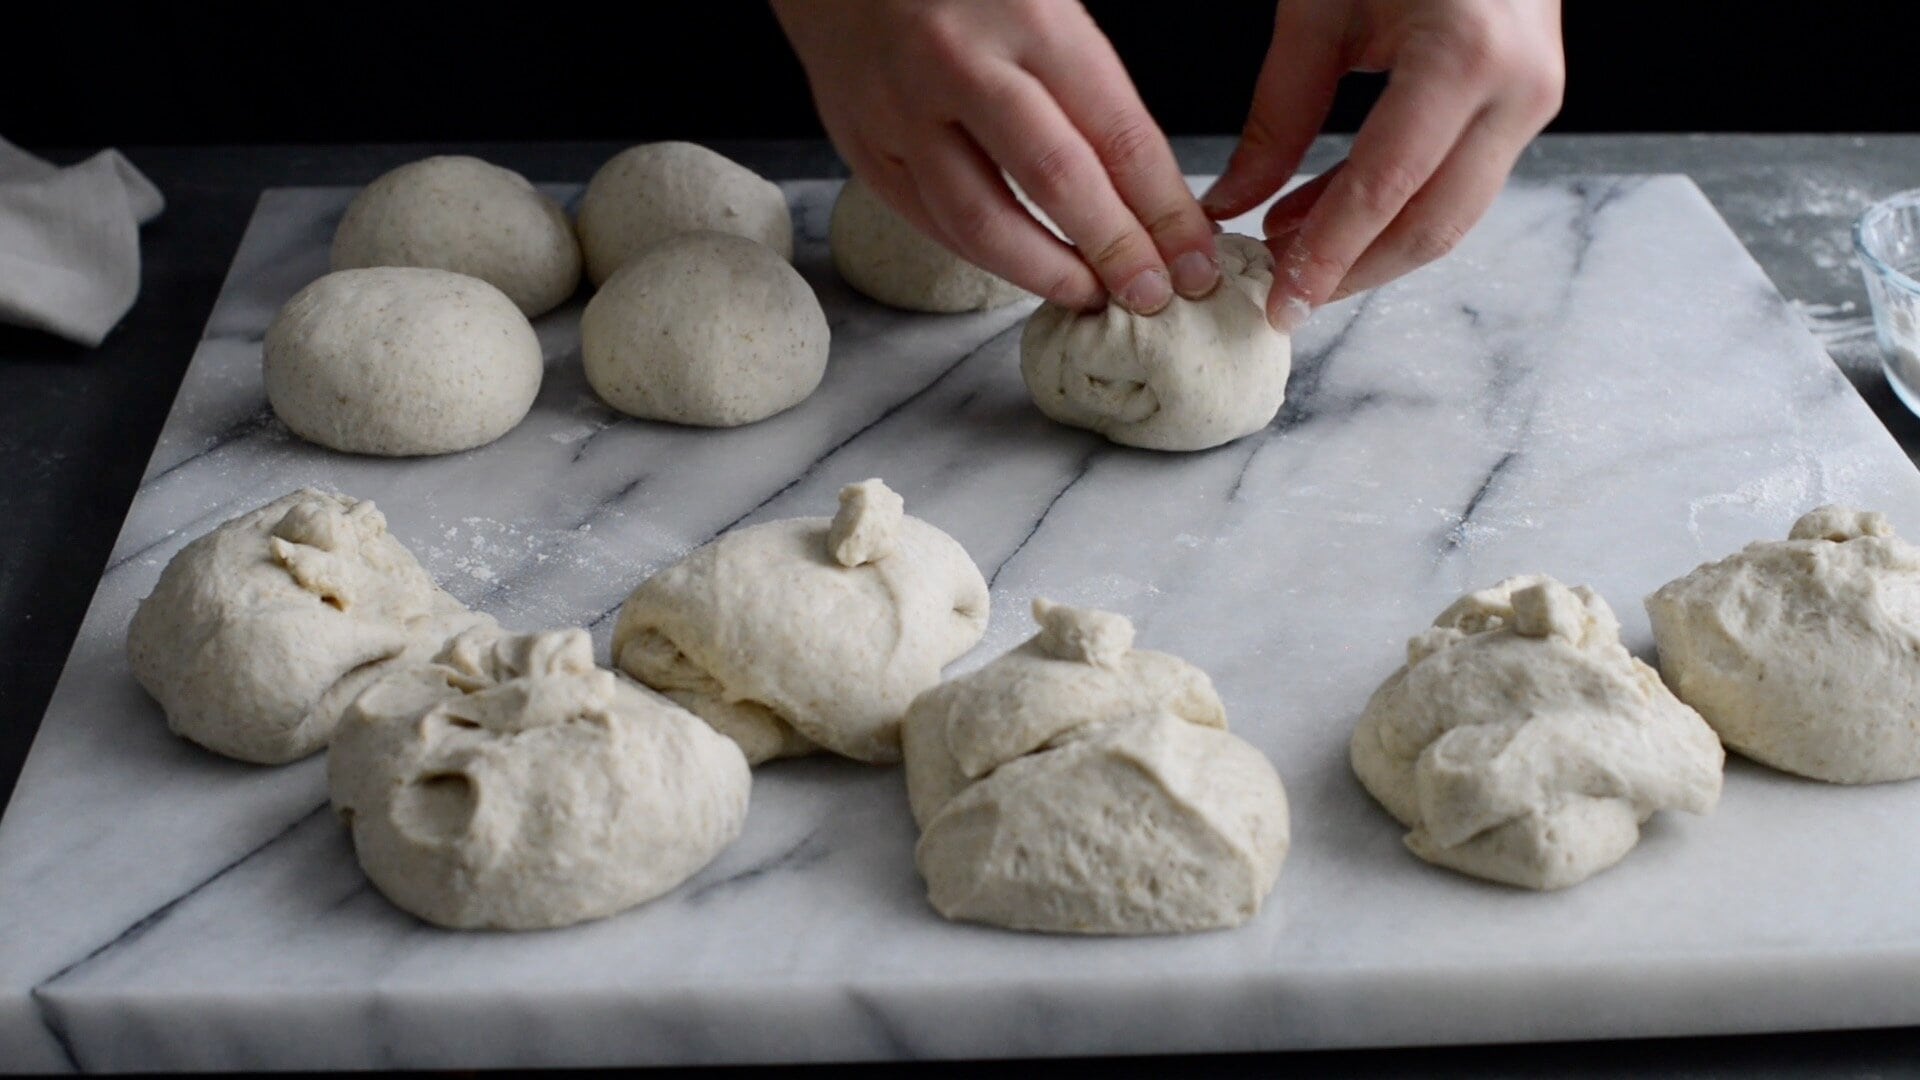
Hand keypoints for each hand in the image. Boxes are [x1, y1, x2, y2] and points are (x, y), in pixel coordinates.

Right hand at [771, 0, 1220, 313]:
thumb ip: (1095, 82)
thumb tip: (1156, 191)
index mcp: (1027, 16)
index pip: (1116, 133)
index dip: (1163, 209)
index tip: (1194, 259)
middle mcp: (959, 63)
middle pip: (1055, 182)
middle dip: (1115, 251)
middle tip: (1151, 295)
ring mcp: (899, 108)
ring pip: (981, 221)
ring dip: (1045, 272)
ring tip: (1089, 294)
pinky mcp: (859, 141)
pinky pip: (928, 221)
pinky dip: (981, 257)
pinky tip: (1021, 269)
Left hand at [1200, 1, 1564, 329]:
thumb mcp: (1320, 10)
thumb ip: (1277, 115)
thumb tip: (1233, 203)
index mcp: (1464, 56)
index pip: (1386, 189)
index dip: (1329, 256)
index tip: (1280, 302)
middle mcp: (1516, 87)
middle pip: (1431, 223)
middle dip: (1353, 272)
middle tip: (1281, 295)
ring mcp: (1535, 98)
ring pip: (1451, 213)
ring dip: (1369, 246)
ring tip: (1288, 248)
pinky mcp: (1526, 104)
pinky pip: (1459, 180)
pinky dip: (1394, 209)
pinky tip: (1328, 215)